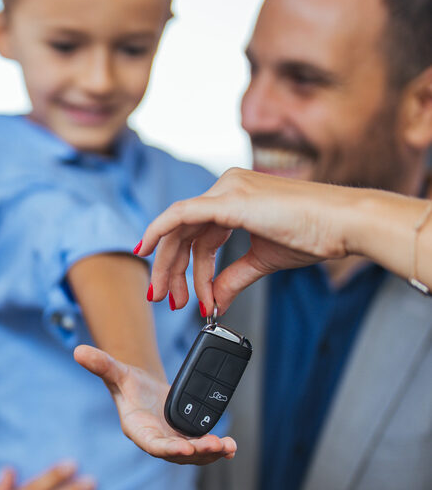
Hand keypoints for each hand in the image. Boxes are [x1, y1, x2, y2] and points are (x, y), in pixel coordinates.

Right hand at [73, 345, 235, 464]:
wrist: (145, 388)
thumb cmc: (129, 383)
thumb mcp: (117, 372)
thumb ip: (101, 364)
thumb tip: (79, 351)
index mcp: (137, 430)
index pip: (153, 444)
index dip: (168, 449)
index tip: (184, 448)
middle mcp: (156, 441)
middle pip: (178, 453)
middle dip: (197, 452)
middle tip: (215, 445)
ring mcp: (173, 442)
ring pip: (194, 454)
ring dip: (211, 453)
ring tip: (227, 446)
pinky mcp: (187, 439)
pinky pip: (202, 449)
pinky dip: (217, 449)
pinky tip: (231, 447)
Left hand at [138, 168, 349, 314]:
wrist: (343, 224)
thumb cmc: (314, 234)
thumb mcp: (263, 260)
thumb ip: (233, 278)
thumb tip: (214, 301)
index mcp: (234, 200)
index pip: (196, 235)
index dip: (184, 268)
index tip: (180, 297)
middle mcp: (226, 189)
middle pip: (182, 233)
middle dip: (170, 270)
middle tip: (164, 299)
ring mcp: (226, 190)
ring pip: (178, 229)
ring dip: (171, 266)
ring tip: (174, 298)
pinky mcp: (228, 199)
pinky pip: (179, 214)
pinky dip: (158, 232)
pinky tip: (145, 250)